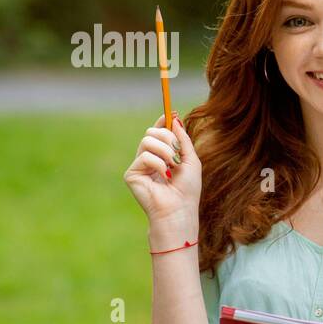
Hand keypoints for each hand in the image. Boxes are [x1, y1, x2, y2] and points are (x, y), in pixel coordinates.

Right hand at [124, 113, 201, 231]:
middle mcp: (148, 158)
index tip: (172, 114)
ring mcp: (139, 166)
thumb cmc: (187, 189)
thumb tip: (175, 118)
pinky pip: (144, 156)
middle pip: (151, 132)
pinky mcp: (131, 174)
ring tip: (173, 167)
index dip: (163, 122)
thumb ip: (183, 139)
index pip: (158, 132)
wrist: (179, 209)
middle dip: (168, 138)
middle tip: (177, 154)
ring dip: (166, 151)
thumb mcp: (191, 160)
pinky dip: (158, 164)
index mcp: (162, 155)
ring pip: (147, 141)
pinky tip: (164, 176)